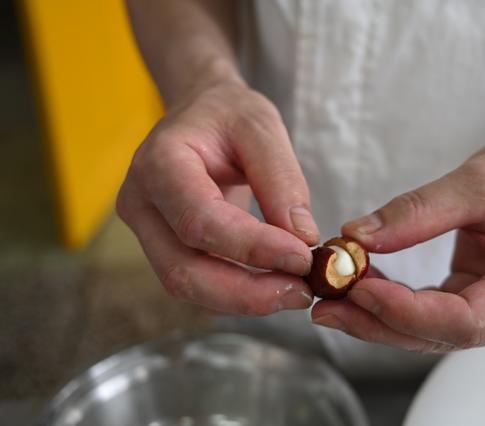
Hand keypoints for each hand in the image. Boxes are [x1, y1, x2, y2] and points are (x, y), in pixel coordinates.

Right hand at [117, 82, 319, 314]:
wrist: (200, 114)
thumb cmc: (228, 115)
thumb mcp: (262, 128)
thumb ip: (281, 181)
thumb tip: (302, 239)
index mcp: (159, 161)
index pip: (201, 220)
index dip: (253, 247)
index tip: (302, 257)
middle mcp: (141, 201)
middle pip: (183, 269)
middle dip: (246, 292)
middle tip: (301, 293)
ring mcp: (145, 228)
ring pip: (186, 284)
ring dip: (243, 299)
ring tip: (294, 292)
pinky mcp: (161, 245)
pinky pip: (195, 281)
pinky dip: (235, 292)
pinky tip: (272, 284)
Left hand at [312, 129, 484, 351]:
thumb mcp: (479, 182)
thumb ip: (418, 212)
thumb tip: (356, 236)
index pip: (466, 321)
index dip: (407, 311)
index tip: (359, 287)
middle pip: (440, 332)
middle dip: (379, 320)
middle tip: (325, 306)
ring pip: (428, 328)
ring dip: (377, 315)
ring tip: (329, 298)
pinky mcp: (476, 300)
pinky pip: (428, 309)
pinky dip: (392, 299)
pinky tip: (356, 285)